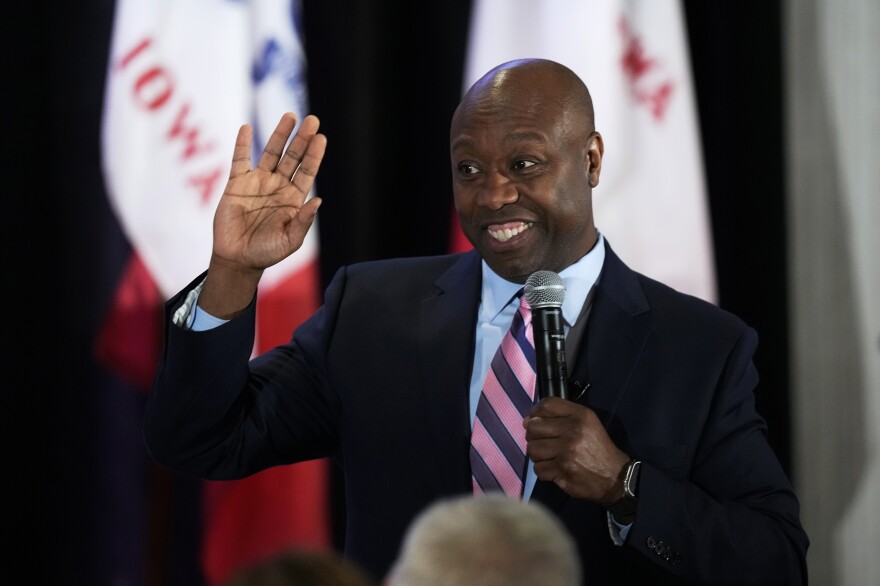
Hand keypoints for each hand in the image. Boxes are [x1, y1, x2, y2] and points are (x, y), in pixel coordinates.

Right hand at [200, 113, 326, 316]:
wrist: (237, 259)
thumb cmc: (267, 252)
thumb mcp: (290, 240)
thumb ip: (303, 221)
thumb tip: (318, 200)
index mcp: (293, 198)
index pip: (307, 171)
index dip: (314, 155)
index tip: (321, 138)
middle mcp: (278, 186)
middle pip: (292, 157)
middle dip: (301, 139)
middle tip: (312, 120)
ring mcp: (257, 183)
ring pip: (270, 153)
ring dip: (279, 135)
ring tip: (290, 117)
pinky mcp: (236, 184)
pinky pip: (239, 160)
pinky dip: (242, 144)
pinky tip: (247, 128)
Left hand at [524, 397, 630, 503]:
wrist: (615, 476)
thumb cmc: (598, 448)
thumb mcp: (587, 423)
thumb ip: (561, 416)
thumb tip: (528, 420)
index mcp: (580, 415)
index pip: (547, 405)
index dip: (535, 412)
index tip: (534, 420)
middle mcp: (572, 430)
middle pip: (534, 427)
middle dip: (534, 436)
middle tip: (543, 443)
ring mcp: (566, 451)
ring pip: (533, 449)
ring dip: (538, 455)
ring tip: (549, 457)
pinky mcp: (562, 470)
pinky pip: (538, 468)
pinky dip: (543, 470)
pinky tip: (554, 469)